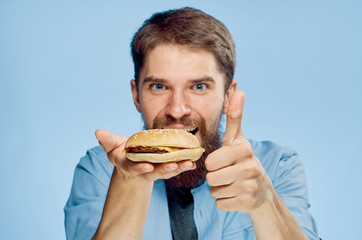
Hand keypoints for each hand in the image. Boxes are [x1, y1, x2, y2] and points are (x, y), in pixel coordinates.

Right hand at [95, 129, 195, 182]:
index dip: (139, 167)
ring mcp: (154, 170)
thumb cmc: (121, 151)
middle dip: (163, 169)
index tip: (147, 166)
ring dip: (178, 168)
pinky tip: (193, 162)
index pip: (133, 167)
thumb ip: (106, 140)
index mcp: (128, 165)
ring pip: (166, 170)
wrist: (131, 161)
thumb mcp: (111, 146)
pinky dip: (183, 166)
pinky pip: (174, 167)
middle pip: (154, 171)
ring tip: (188, 164)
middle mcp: (142, 170)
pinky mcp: (164, 168)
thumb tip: (98, 132)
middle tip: (173, 165)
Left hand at [205, 91, 271, 211]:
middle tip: (227, 173)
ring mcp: (250, 187)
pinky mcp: (248, 204)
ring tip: (232, 183)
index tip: (224, 162)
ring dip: (219, 189)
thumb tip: (239, 89)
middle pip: (210, 178)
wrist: (261, 188)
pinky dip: (224, 201)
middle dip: (215, 177)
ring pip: (214, 191)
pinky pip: (220, 204)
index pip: (210, 161)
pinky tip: (236, 194)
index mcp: (243, 150)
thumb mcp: (237, 139)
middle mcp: (249, 168)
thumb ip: (234, 116)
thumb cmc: (242, 160)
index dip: (213, 163)